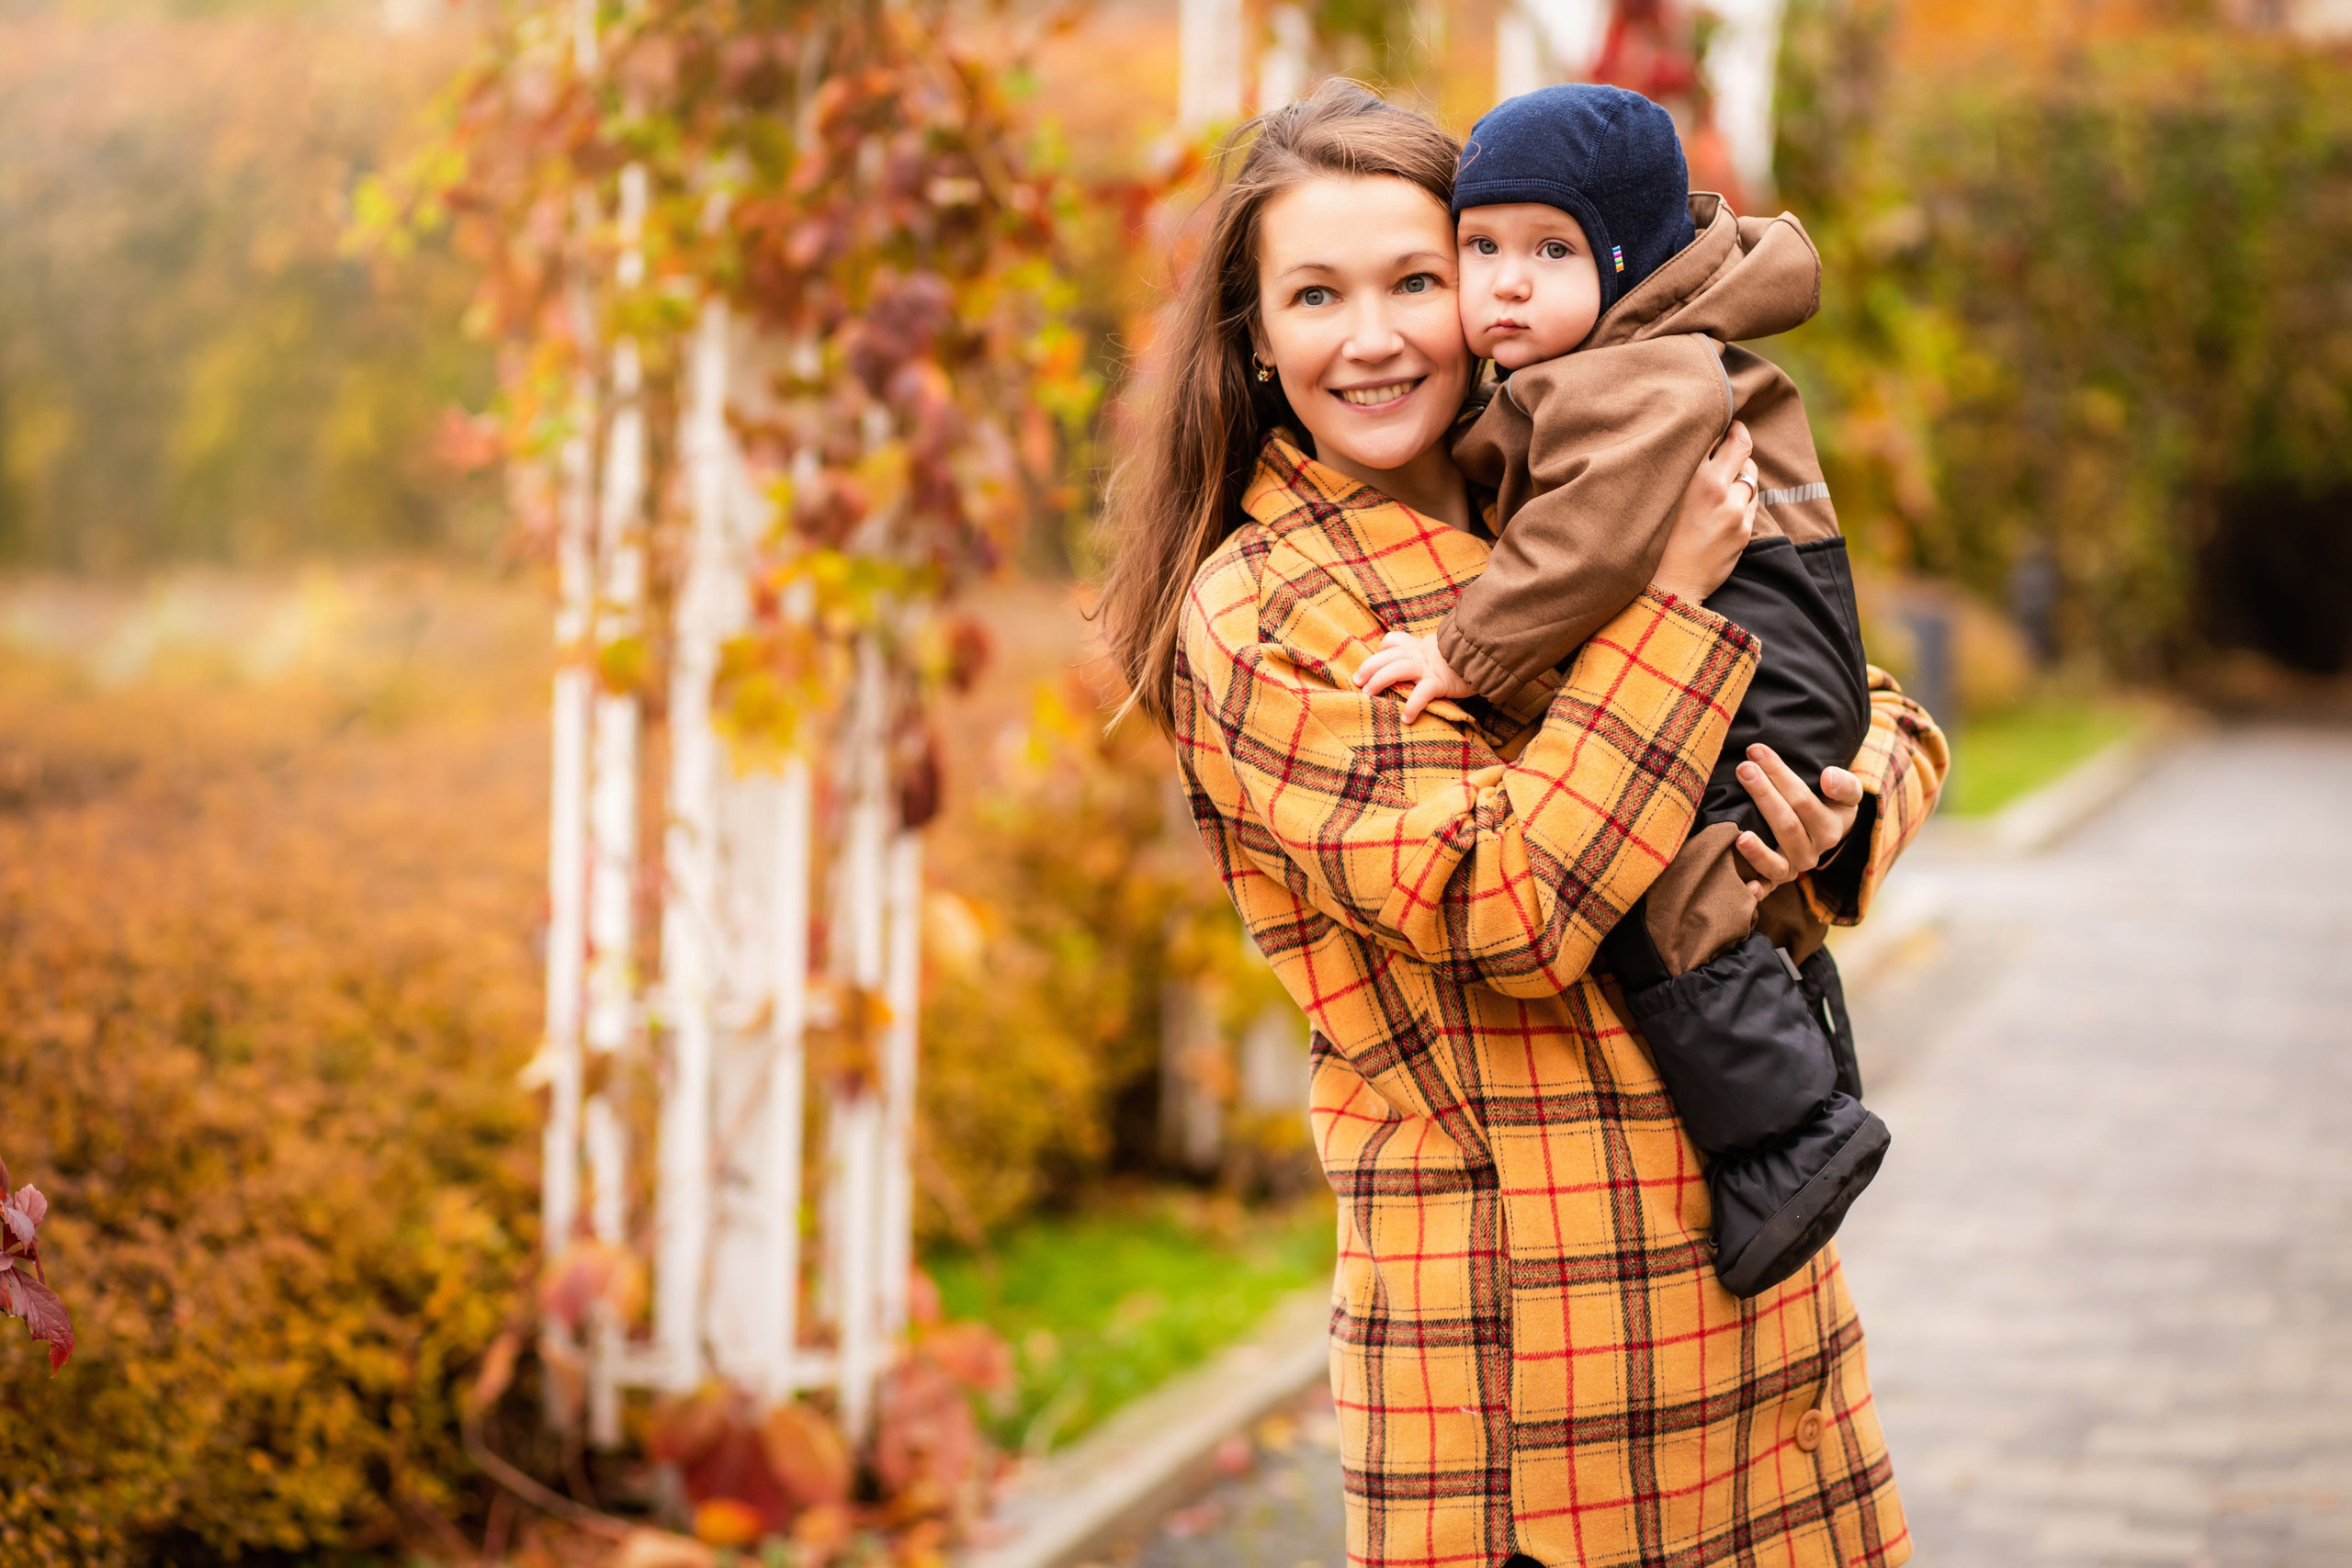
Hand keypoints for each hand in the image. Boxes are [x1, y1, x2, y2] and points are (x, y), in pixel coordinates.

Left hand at [1354, 631, 1476, 722]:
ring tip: (1368, 695)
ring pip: (1395, 669)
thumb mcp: (1438, 650)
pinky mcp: (1439, 682)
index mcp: (1417, 646)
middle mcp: (1418, 654)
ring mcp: (1427, 668)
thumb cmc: (1460, 659)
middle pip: (1386, 656)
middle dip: (1368, 668)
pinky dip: (1411, 706)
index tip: (1374, 662)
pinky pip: (1421, 694)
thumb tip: (1410, 664)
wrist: (1484, 656)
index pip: (1392, 641)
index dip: (1380, 651)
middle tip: (1357, 681)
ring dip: (1378, 682)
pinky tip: (1405, 718)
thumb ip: (1423, 654)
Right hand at [1652, 421, 1758, 603]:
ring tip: (1728, 473)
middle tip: (1735, 431)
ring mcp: (1735, 511)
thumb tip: (1698, 446)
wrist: (1667, 588)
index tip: (1720, 423)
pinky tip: (1728, 502)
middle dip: (1740, 436)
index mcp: (1691, 478)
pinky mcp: (1744, 529)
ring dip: (1742, 470)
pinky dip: (1743, 496)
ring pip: (1750, 474)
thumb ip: (1680, 473)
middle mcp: (1717, 490)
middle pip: (1741, 447)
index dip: (1720, 426)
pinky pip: (1751, 501)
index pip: (1714, 436)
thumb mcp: (1660, 500)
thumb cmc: (1654, 542)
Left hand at [1731, 744, 1865, 897]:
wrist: (1826, 831)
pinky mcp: (1776, 881)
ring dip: (1758, 851)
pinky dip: (1758, 891)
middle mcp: (1812, 852)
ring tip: (1739, 835)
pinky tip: (1747, 887)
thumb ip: (1844, 783)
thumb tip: (1828, 777)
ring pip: (1777, 863)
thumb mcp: (1847, 791)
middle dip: (1763, 795)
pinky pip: (1767, 889)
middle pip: (1786, 825)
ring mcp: (1793, 869)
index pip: (1802, 800)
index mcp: (1830, 828)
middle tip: (1743, 769)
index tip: (1757, 752)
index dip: (1779, 775)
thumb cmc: (1831, 804)